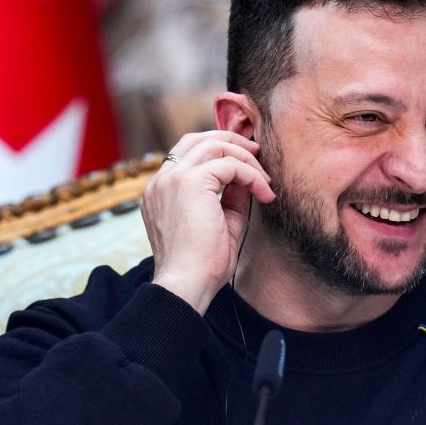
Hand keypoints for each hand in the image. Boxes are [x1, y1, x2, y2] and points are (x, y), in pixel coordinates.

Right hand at [141, 131, 274, 313]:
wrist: (187, 285)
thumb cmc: (202, 265)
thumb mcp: (219, 222)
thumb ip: (229, 196)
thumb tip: (247, 176)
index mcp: (160, 191)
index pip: (188, 153)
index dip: (219, 151)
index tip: (246, 165)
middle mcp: (161, 181)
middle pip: (198, 139)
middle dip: (232, 141)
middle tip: (258, 153)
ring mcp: (172, 179)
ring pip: (214, 145)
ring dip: (246, 159)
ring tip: (265, 181)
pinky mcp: (188, 183)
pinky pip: (229, 164)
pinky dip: (252, 175)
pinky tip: (264, 194)